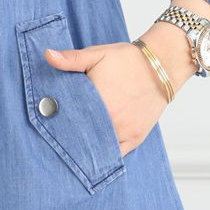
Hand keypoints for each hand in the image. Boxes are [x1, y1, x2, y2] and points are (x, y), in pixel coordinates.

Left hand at [44, 41, 170, 156]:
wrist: (161, 66)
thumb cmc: (128, 60)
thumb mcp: (97, 54)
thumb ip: (71, 59)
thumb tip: (47, 55)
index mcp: (97, 100)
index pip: (68, 119)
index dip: (57, 121)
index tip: (48, 121)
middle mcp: (110, 120)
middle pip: (81, 136)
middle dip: (69, 135)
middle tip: (57, 135)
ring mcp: (124, 131)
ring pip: (98, 147)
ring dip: (86, 147)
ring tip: (72, 145)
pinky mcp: (135, 137)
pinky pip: (116, 155)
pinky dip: (105, 155)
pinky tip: (93, 154)